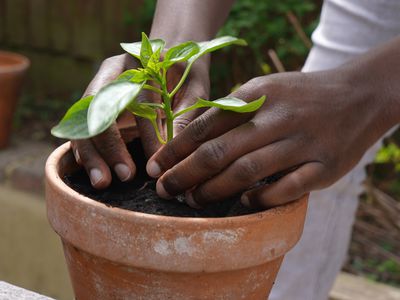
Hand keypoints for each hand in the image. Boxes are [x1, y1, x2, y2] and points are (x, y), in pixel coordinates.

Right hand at [72, 54, 209, 188]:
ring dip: (91, 154)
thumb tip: (172, 154)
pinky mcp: (95, 109)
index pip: (137, 100)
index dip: (146, 133)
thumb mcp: (193, 91)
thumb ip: (183, 117)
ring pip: (84, 121)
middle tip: (124, 176)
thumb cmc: (186, 76)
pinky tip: (94, 171)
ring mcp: (98, 92)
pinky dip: (85, 152)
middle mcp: (111, 75)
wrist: (171, 59)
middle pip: (99, 109)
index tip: (155, 162)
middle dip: (109, 146)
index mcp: (138, 63)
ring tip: (102, 182)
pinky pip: (82, 130)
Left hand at [146, 69, 388, 207]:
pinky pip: (286, 188)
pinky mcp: (324, 166)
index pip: (206, 125)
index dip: (176, 149)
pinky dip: (261, 197)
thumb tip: (191, 137)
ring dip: (214, 190)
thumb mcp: (265, 88)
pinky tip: (244, 201)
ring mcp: (302, 142)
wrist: (358, 95)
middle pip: (219, 151)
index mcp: (258, 94)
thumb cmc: (299, 96)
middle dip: (185, 174)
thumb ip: (232, 110)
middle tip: (165, 190)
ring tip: (193, 200)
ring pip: (247, 171)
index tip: (156, 167)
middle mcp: (278, 118)